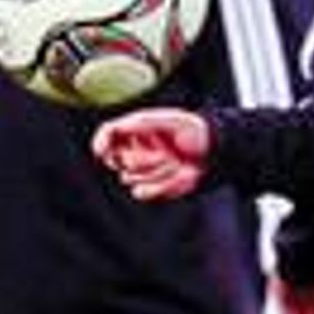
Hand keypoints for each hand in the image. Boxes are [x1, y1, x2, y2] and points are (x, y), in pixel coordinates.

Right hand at [91, 109, 212, 200]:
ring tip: (176, 162)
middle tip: (166, 154)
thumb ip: (140, 123)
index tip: (102, 152)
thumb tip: (115, 128)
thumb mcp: (168, 120)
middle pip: (117, 160)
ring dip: (156, 172)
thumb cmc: (192, 131)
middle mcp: (133, 149)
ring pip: (129, 178)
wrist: (212, 154)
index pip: (107, 133)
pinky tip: (176, 177)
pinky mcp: (149, 187)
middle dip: (142, 159)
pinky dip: (159, 186)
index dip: (101, 142)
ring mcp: (140, 170)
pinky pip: (140, 193)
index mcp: (135, 129)